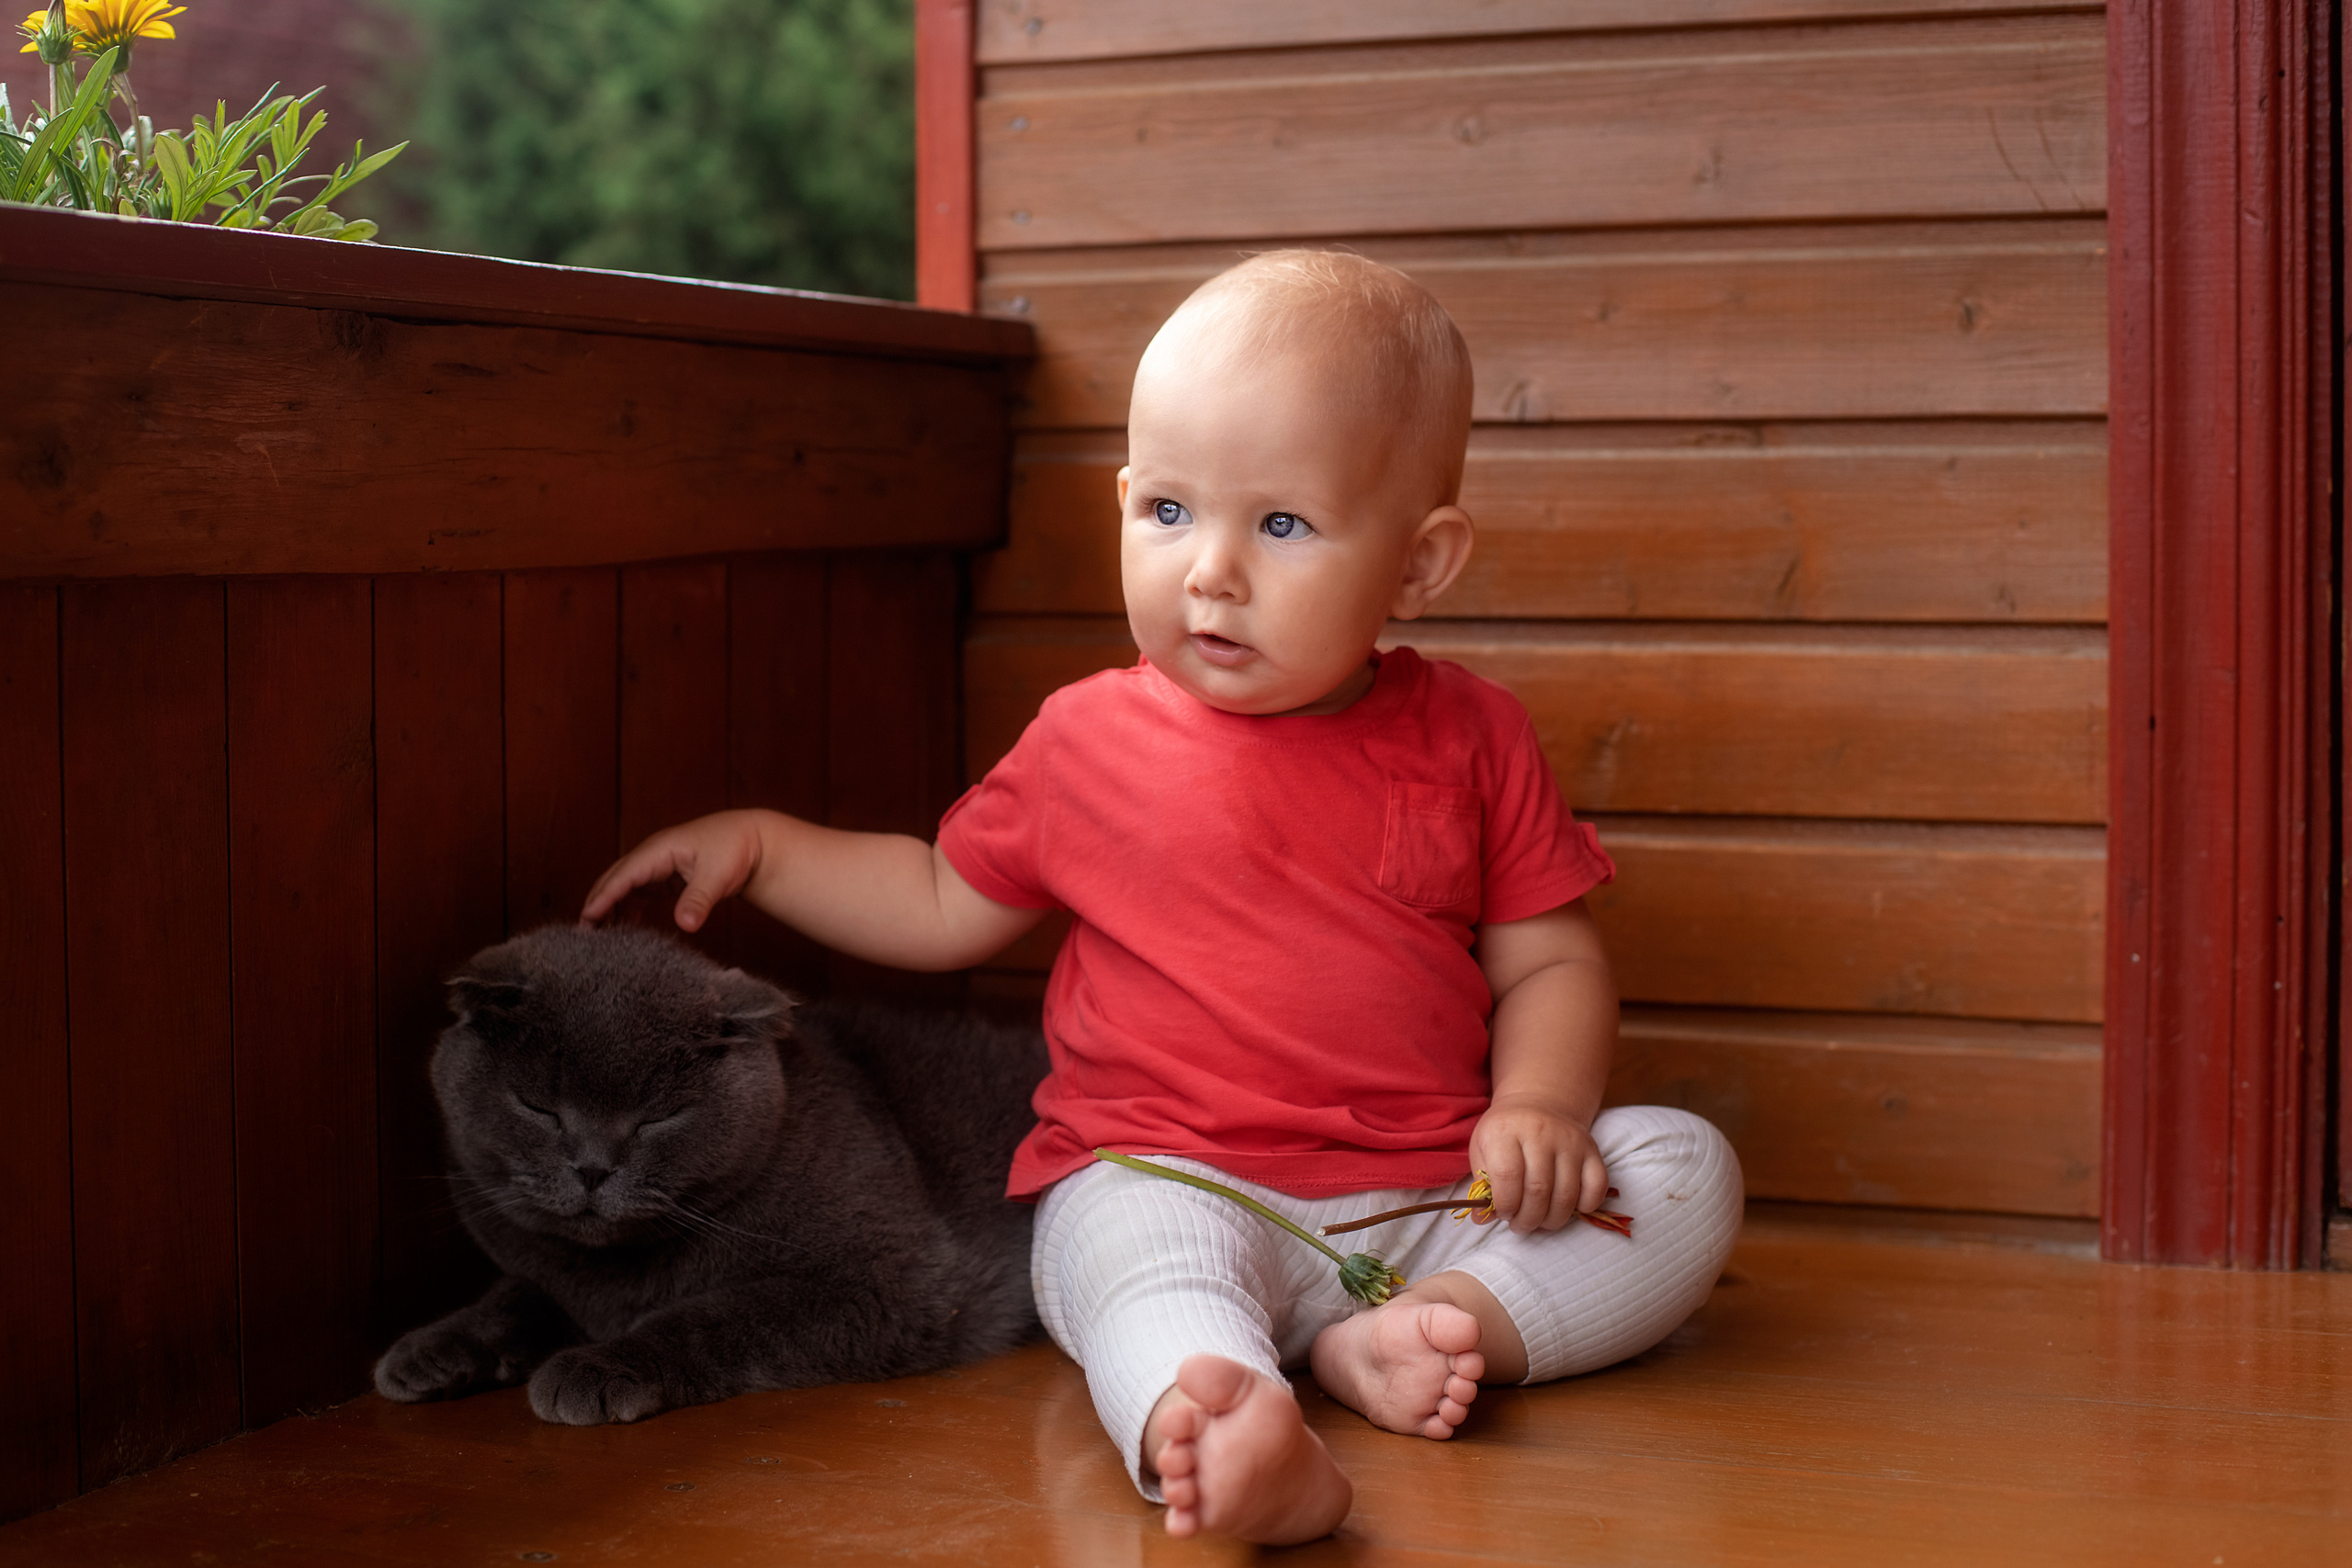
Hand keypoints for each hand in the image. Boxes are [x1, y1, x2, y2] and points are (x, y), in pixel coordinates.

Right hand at [580, 811, 766, 931]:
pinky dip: (629, 909)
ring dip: (610, 908)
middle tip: (583, 935)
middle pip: (615, 879)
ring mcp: (657, 865)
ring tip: (599, 938)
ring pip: (624, 887)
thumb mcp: (719, 876)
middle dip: (597, 904)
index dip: (604, 897)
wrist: (754, 841)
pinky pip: (638, 893)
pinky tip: (626, 929)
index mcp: (660, 849)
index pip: (623, 875)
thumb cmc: (736, 849)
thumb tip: (685, 925)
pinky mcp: (665, 876)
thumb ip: (699, 900)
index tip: (586, 919)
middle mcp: (653, 855)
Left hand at [1466, 1097, 1608, 1233]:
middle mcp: (1540, 1132)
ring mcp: (1570, 1141)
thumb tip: (1482, 1219)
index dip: (1505, 1204)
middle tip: (1520, 1224)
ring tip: (1539, 1220)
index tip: (1503, 1213)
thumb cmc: (1505, 1134)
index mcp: (1505, 1130)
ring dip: (1551, 1220)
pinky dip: (1585, 1206)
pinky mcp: (1592, 1150)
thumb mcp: (1482, 1150)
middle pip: (1538, 1190)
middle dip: (1527, 1219)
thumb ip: (1480, 1186)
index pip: (1506, 1176)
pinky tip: (1568, 1206)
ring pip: (1566, 1195)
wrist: (1538, 1104)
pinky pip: (1596, 1187)